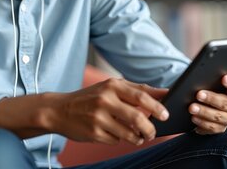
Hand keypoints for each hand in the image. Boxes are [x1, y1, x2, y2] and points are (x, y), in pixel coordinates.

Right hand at [0, 78, 168, 145]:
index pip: (142, 96)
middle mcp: (105, 100)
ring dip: (137, 137)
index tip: (167, 114)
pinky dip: (120, 139)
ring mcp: (99, 117)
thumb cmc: (91, 97)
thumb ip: (136, 90)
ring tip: (137, 135)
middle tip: (153, 132)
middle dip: (150, 128)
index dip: (157, 106)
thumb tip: (164, 95)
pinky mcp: (94, 133)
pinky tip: (114, 133)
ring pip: (129, 133)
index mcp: (112, 85)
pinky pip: (116, 140)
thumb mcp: (110, 87)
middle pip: (138, 118)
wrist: (59, 109)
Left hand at [188, 52, 226, 134]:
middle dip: (212, 98)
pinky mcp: (220, 128)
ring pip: (218, 117)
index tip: (224, 78)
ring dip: (204, 112)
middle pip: (226, 103)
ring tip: (191, 107)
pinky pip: (212, 128)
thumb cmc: (215, 85)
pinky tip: (193, 118)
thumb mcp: (221, 76)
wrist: (209, 102)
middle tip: (198, 94)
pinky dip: (202, 123)